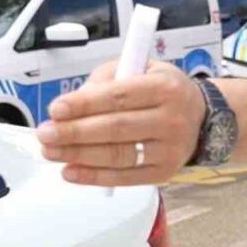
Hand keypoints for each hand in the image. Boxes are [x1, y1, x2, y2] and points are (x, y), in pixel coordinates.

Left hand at [37, 61, 207, 186]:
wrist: (201, 117)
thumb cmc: (163, 91)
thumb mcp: (140, 68)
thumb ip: (106, 81)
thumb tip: (71, 105)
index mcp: (164, 87)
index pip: (119, 96)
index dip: (84, 104)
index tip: (56, 109)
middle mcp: (171, 119)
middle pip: (116, 128)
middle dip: (75, 132)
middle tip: (45, 134)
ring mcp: (169, 149)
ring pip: (118, 155)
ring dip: (79, 156)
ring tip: (51, 151)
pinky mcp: (164, 172)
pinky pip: (125, 178)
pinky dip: (95, 177)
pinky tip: (71, 171)